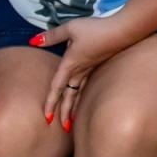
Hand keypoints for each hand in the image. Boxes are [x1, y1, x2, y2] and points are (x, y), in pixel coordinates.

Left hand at [36, 14, 133, 128]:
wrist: (122, 31)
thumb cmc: (95, 29)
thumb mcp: (70, 28)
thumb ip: (52, 36)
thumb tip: (33, 41)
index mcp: (70, 64)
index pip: (57, 87)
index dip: (51, 102)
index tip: (47, 118)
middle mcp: (79, 71)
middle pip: (69, 96)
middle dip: (64, 112)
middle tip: (61, 127)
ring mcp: (90, 70)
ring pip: (79, 93)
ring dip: (74, 108)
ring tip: (71, 121)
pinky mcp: (98, 66)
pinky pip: (87, 86)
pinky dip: (82, 97)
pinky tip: (82, 99)